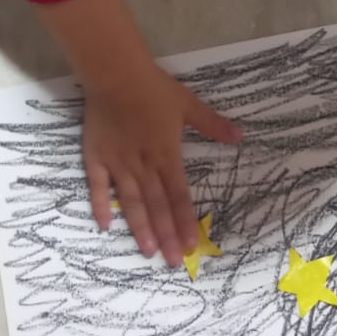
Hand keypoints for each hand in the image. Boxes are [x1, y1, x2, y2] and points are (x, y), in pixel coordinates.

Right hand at [83, 63, 241, 265]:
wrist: (115, 74)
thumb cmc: (153, 89)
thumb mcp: (187, 104)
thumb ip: (212, 124)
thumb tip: (240, 137)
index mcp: (167, 155)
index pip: (179, 196)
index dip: (185, 222)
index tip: (192, 246)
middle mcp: (143, 165)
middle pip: (157, 206)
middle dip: (167, 235)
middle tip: (174, 262)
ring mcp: (118, 163)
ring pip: (131, 202)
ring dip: (140, 228)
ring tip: (148, 252)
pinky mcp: (96, 157)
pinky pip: (97, 186)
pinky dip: (101, 206)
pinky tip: (104, 226)